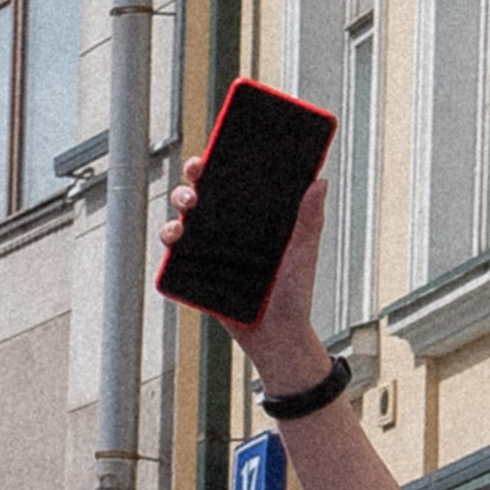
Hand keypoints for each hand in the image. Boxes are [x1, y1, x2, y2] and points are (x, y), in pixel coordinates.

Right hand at [163, 164, 327, 387]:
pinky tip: (175, 237)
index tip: (213, 151)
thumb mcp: (304, 253)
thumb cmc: (295, 296)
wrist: (278, 337)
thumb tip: (320, 181)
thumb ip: (310, 219)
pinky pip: (176, 252)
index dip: (218, 161)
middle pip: (202, 192)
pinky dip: (169, 239)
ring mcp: (210, 249)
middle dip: (192, 177)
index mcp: (253, 218)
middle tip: (197, 175)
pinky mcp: (196, 272)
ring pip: (184, 217)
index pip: (232, 182)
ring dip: (178, 203)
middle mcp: (228, 229)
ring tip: (188, 208)